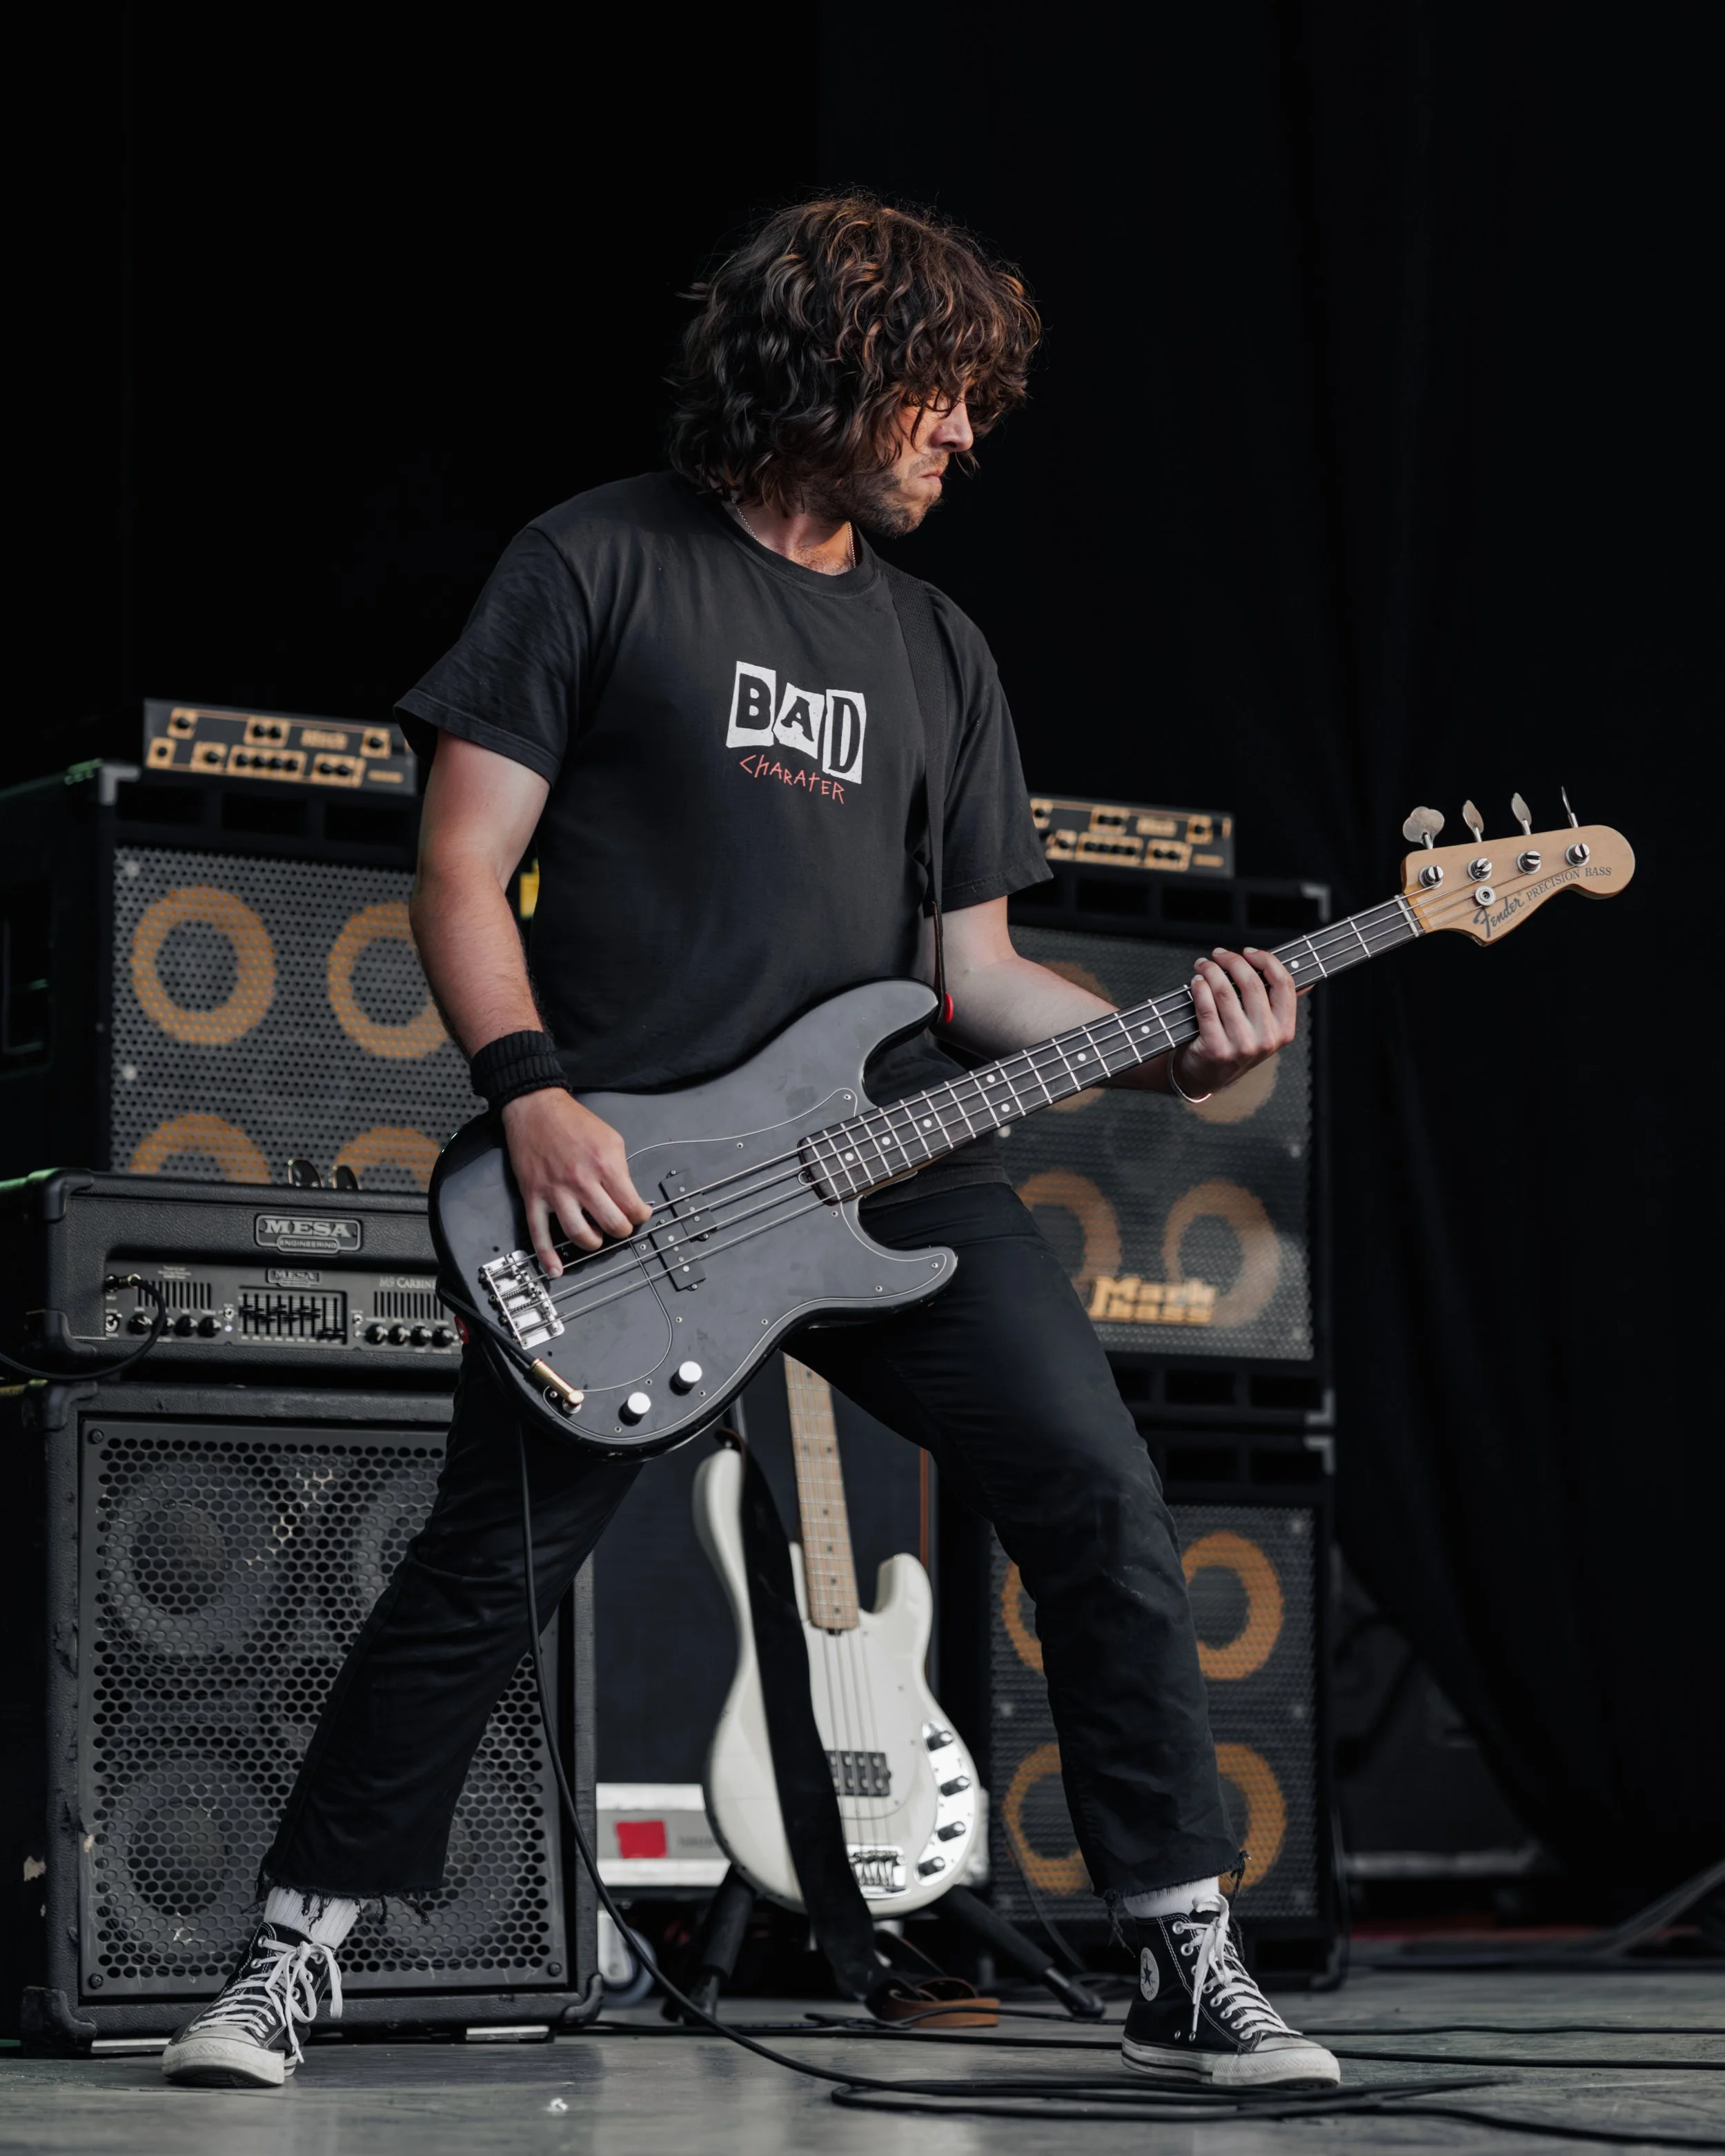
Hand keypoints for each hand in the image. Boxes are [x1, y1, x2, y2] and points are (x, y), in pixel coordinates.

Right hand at [501, 1089, 653, 1272]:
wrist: (536, 1109)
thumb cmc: (573, 1122)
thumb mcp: (611, 1139)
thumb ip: (621, 1169)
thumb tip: (629, 1196)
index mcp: (605, 1165)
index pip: (632, 1206)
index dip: (640, 1215)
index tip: (639, 1214)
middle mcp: (581, 1181)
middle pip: (611, 1224)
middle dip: (621, 1231)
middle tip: (620, 1226)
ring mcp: (556, 1191)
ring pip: (580, 1234)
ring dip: (593, 1243)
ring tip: (597, 1238)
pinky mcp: (534, 1197)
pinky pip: (539, 1234)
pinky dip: (547, 1256)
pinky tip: (555, 1269)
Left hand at [1175, 947, 1299, 1096]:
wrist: (1208, 1076)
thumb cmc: (1236, 1045)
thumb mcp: (1265, 1029)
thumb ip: (1280, 1004)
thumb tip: (1310, 981)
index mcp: (1284, 1029)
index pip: (1284, 984)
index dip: (1266, 961)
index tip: (1249, 952)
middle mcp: (1266, 1039)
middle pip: (1253, 984)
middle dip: (1233, 961)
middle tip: (1219, 954)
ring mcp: (1241, 1046)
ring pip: (1226, 993)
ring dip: (1211, 971)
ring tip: (1204, 965)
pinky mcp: (1216, 1049)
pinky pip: (1207, 1008)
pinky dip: (1200, 988)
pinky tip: (1197, 981)